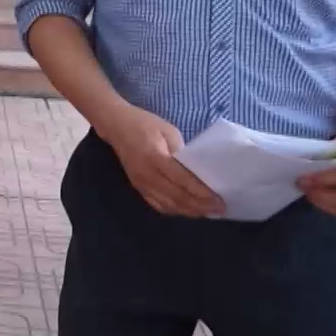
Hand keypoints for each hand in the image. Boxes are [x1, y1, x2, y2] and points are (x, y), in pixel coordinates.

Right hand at [99, 105, 221, 217]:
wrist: (116, 126)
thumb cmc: (144, 123)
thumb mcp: (168, 130)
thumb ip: (181, 151)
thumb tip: (195, 171)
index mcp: (155, 157)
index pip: (182, 181)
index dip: (201, 193)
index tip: (219, 200)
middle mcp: (147, 175)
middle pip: (177, 197)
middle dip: (200, 206)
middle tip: (219, 209)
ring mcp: (141, 184)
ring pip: (168, 205)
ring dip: (189, 211)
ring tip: (207, 212)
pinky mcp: (138, 187)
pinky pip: (158, 204)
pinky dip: (175, 210)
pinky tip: (187, 210)